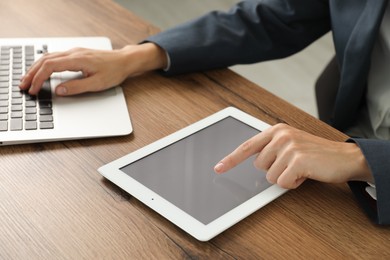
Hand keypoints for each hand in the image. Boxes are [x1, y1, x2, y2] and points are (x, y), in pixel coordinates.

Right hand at [19, 43, 166, 95]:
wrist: (124, 61)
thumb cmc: (114, 72)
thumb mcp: (97, 84)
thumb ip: (76, 87)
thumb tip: (58, 90)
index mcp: (77, 59)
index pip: (50, 67)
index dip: (39, 78)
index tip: (33, 89)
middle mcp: (74, 53)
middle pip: (45, 60)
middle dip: (32, 73)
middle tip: (24, 86)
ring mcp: (74, 52)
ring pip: (48, 57)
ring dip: (36, 68)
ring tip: (28, 79)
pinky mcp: (77, 54)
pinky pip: (55, 57)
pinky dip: (44, 64)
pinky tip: (41, 70)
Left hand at [214, 123, 372, 188]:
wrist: (345, 157)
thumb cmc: (316, 153)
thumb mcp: (291, 144)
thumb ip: (272, 149)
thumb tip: (253, 162)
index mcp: (277, 130)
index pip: (247, 146)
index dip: (231, 159)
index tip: (218, 167)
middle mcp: (281, 135)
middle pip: (259, 166)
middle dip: (275, 170)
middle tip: (293, 164)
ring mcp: (289, 147)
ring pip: (270, 176)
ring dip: (285, 177)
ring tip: (301, 168)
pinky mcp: (297, 160)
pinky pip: (283, 183)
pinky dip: (293, 183)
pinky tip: (305, 174)